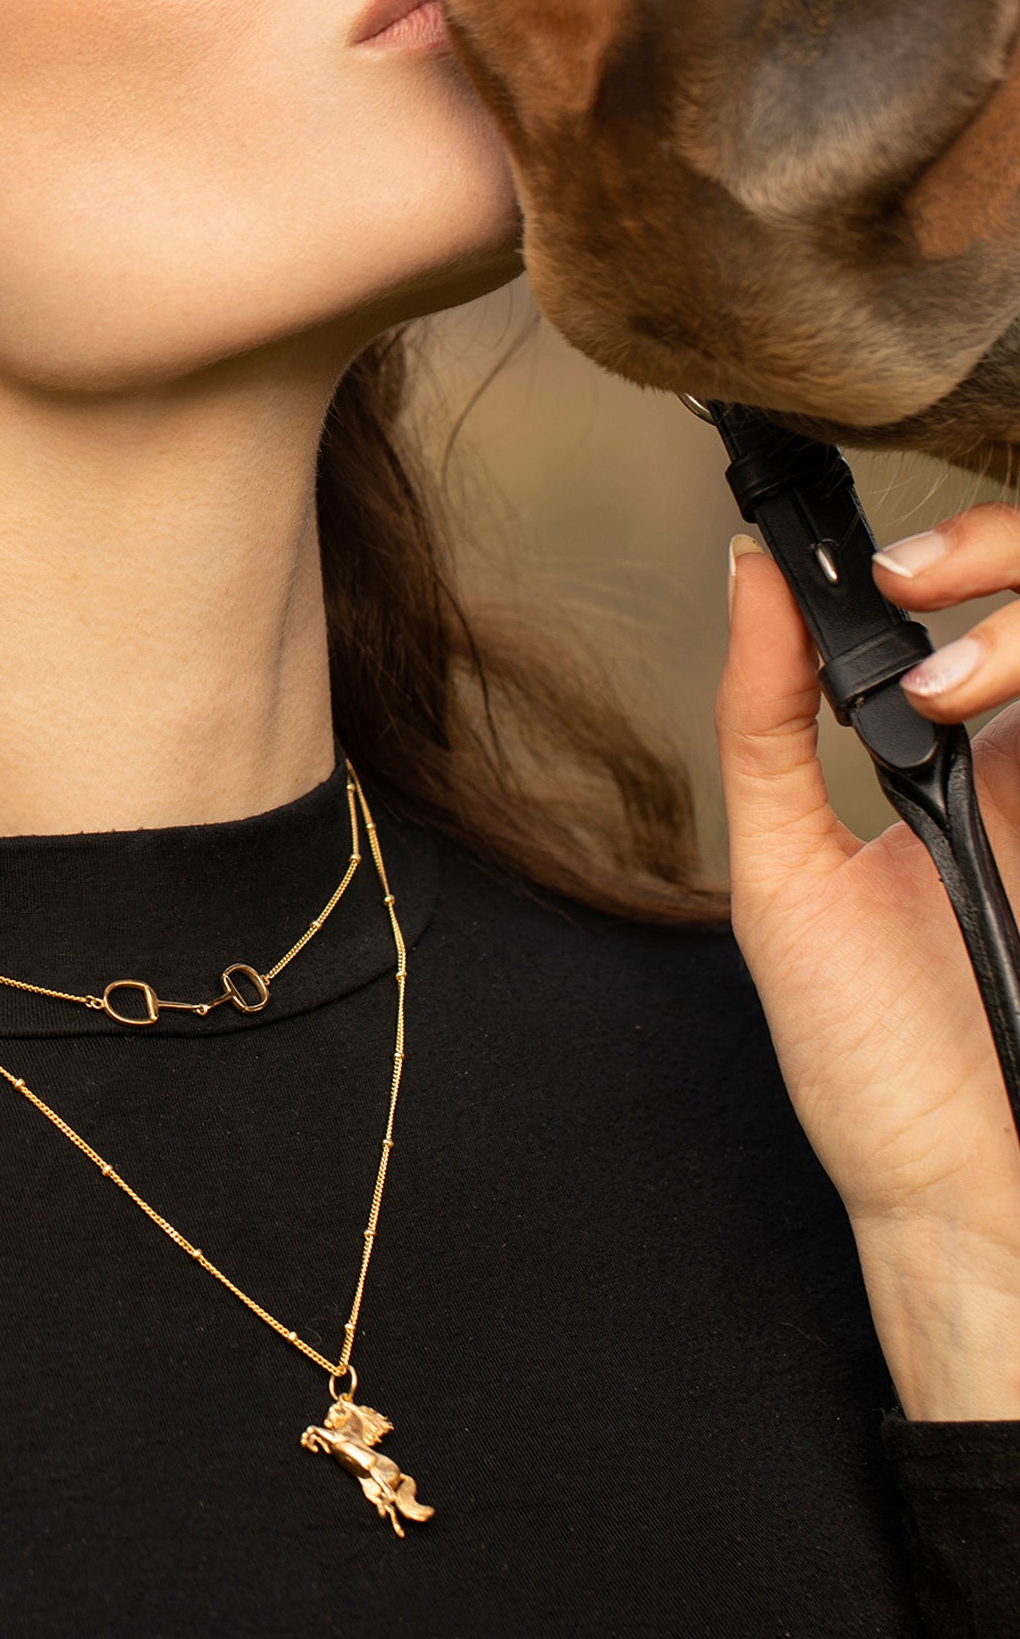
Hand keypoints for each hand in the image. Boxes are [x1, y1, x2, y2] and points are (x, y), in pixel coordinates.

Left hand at [721, 519, 1019, 1421]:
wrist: (955, 1192)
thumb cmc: (871, 1053)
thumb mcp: (786, 869)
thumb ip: (765, 719)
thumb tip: (748, 574)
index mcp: (976, 759)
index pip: (992, 603)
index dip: (958, 549)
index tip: (875, 562)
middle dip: (1005, 550)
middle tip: (917, 584)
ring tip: (949, 688)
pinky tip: (991, 709)